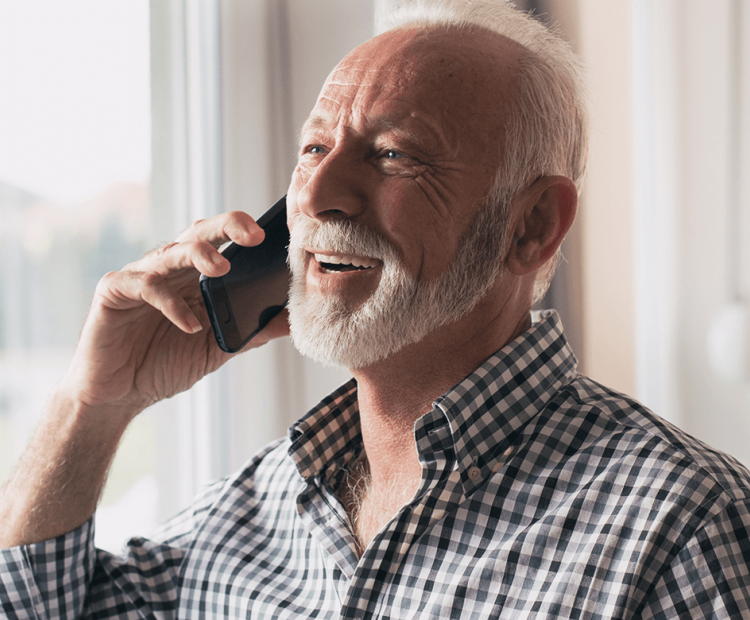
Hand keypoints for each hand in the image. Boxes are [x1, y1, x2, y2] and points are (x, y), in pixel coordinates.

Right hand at [62, 211, 289, 419]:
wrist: (118, 396)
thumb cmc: (163, 365)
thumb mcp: (217, 347)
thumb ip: (251, 332)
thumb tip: (291, 320)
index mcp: (193, 277)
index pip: (220, 241)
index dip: (243, 231)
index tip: (272, 235)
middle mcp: (168, 270)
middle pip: (198, 234)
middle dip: (226, 227)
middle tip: (253, 235)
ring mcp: (139, 277)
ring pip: (170, 252)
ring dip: (199, 255)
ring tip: (222, 268)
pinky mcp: (113, 292)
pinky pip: (145, 287)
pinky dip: (171, 304)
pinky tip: (190, 325)